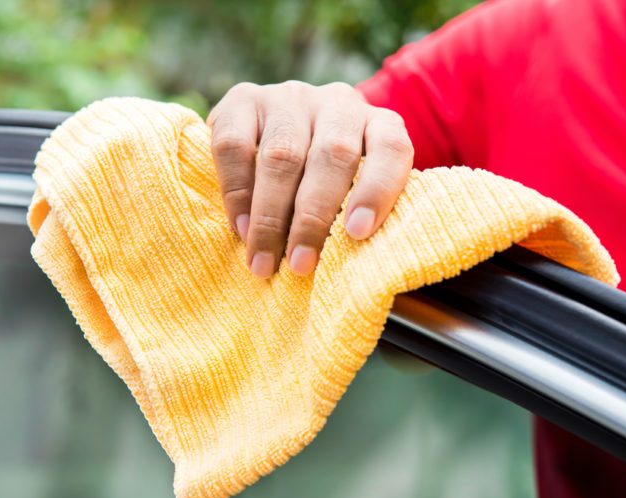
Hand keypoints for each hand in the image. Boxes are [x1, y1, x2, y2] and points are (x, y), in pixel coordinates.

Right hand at [207, 80, 413, 277]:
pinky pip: (235, 145)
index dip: (377, 190)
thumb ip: (359, 217)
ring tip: (264, 259)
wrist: (272, 138)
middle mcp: (338, 103)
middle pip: (332, 155)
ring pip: (282, 153)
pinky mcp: (244, 98)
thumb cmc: (327, 185)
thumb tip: (357, 273)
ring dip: (271, 215)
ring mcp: (290, 97)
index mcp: (378, 124)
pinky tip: (241, 227)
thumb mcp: (354, 193)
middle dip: (313, 217)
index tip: (358, 234)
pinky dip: (237, 192)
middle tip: (300, 265)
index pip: (390, 148)